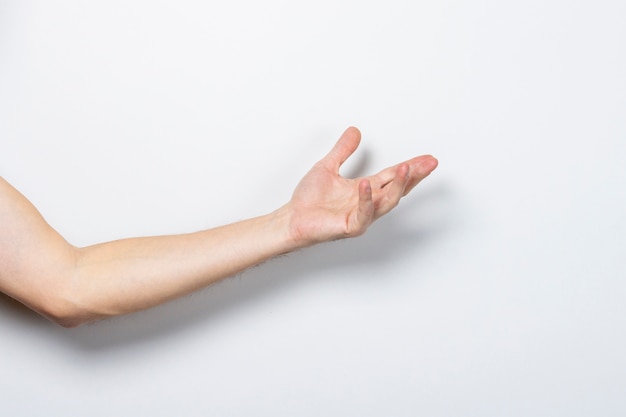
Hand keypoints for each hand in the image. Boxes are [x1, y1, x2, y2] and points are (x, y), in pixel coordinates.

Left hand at [285, 127, 437, 245]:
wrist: (292, 218)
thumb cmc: (309, 200)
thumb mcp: (328, 166)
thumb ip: (343, 150)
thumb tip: (355, 131)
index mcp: (364, 190)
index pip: (392, 176)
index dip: (410, 167)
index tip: (427, 159)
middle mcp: (366, 203)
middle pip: (397, 188)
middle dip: (413, 176)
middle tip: (429, 164)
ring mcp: (361, 216)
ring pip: (386, 202)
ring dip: (397, 186)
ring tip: (406, 169)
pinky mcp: (350, 227)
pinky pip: (363, 214)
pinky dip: (366, 199)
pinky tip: (366, 183)